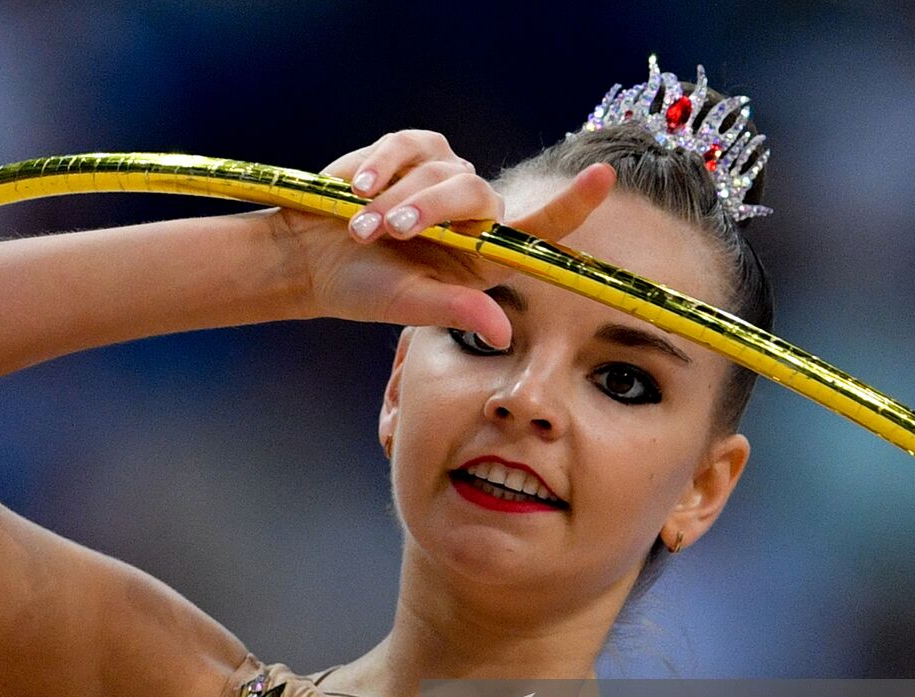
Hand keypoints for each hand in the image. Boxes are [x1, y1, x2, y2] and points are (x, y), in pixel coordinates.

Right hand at [272, 129, 615, 347]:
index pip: (540, 231)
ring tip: (357, 226)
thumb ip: (455, 310)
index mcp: (484, 257)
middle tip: (383, 233)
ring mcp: (444, 178)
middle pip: (478, 195)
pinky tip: (353, 189)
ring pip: (440, 171)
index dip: (573, 203)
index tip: (603, 176)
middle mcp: (473, 215)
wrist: (311, 257)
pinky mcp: (411, 151)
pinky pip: (405, 145)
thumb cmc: (362, 288)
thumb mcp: (408, 304)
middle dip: (428, 210)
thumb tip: (505, 333)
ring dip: (393, 198)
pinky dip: (377, 166)